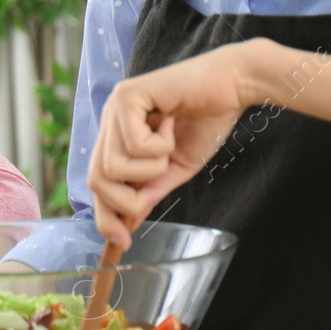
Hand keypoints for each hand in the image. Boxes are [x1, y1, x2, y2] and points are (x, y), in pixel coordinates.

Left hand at [89, 39, 265, 249]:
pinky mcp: (128, 95)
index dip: (105, 216)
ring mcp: (115, 106)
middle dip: (127, 200)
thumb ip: (150, 190)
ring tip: (171, 144)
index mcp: (118, 136)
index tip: (123, 242)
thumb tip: (127, 224)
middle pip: (96, 179)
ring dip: (151, 167)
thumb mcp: (175, 167)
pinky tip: (172, 123)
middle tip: (155, 190)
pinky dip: (159, 145)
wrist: (234, 87)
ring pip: (114, 166)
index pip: (97, 182)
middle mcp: (110, 120)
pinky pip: (133, 144)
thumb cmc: (207, 121)